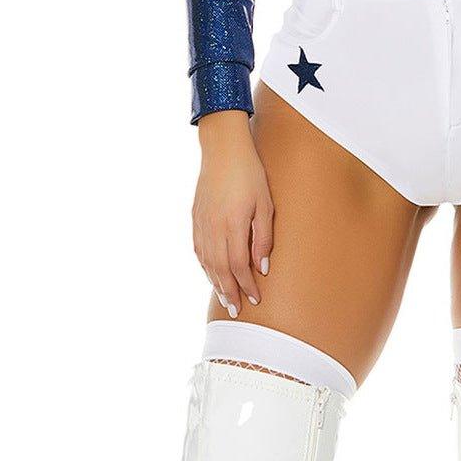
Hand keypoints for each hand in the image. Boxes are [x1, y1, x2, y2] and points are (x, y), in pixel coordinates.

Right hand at [192, 110, 273, 315]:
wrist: (223, 149)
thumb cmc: (250, 173)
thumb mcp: (265, 203)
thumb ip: (263, 237)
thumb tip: (262, 267)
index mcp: (233, 225)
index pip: (239, 266)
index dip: (247, 285)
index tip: (256, 298)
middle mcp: (214, 228)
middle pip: (221, 270)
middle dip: (230, 292)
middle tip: (237, 311)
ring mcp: (202, 223)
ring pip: (207, 263)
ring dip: (216, 284)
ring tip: (225, 299)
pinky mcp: (195, 218)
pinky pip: (198, 250)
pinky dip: (205, 267)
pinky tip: (212, 274)